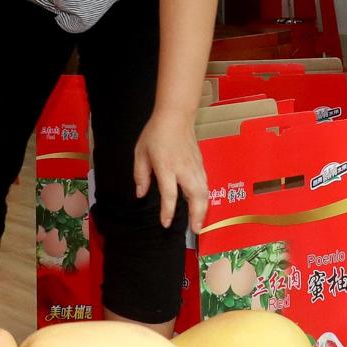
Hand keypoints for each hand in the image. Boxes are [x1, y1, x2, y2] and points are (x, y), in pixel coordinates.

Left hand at [134, 115, 207, 231]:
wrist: (176, 115)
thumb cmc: (155, 133)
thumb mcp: (140, 152)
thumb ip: (141, 175)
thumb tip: (141, 194)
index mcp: (166, 166)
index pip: (169, 194)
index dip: (168, 211)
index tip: (165, 223)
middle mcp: (183, 168)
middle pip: (195, 196)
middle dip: (196, 215)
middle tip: (195, 230)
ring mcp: (194, 166)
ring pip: (204, 191)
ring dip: (203, 208)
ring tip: (200, 223)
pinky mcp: (200, 163)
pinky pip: (205, 184)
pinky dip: (205, 197)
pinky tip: (202, 205)